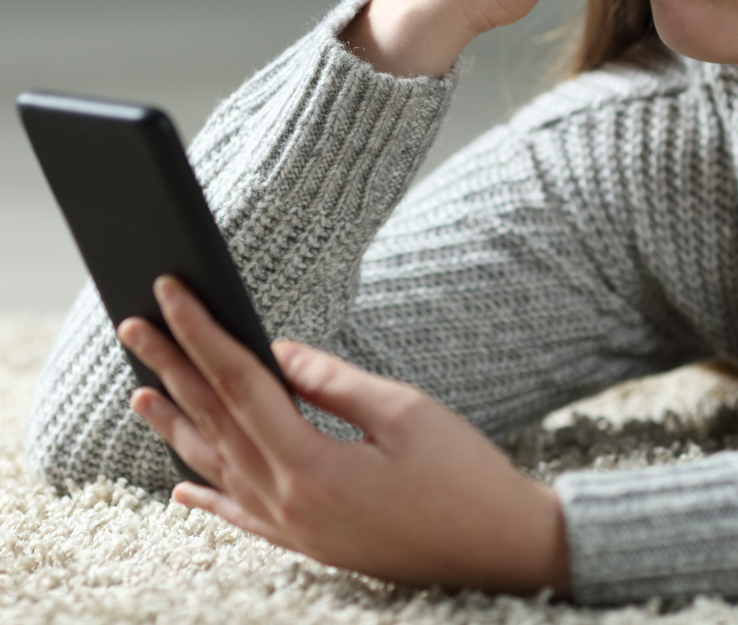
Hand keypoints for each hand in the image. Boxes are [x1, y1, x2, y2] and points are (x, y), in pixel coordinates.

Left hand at [118, 277, 569, 593]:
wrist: (497, 548)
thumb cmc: (461, 473)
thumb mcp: (403, 412)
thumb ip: (333, 381)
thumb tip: (279, 352)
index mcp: (310, 463)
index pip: (241, 383)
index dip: (203, 334)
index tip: (172, 295)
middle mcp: (287, 502)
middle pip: (215, 421)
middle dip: (173, 367)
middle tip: (134, 325)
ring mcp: (293, 528)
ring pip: (217, 467)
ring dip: (177, 425)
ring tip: (141, 390)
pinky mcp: (307, 543)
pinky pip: (240, 515)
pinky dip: (206, 494)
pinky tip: (181, 484)